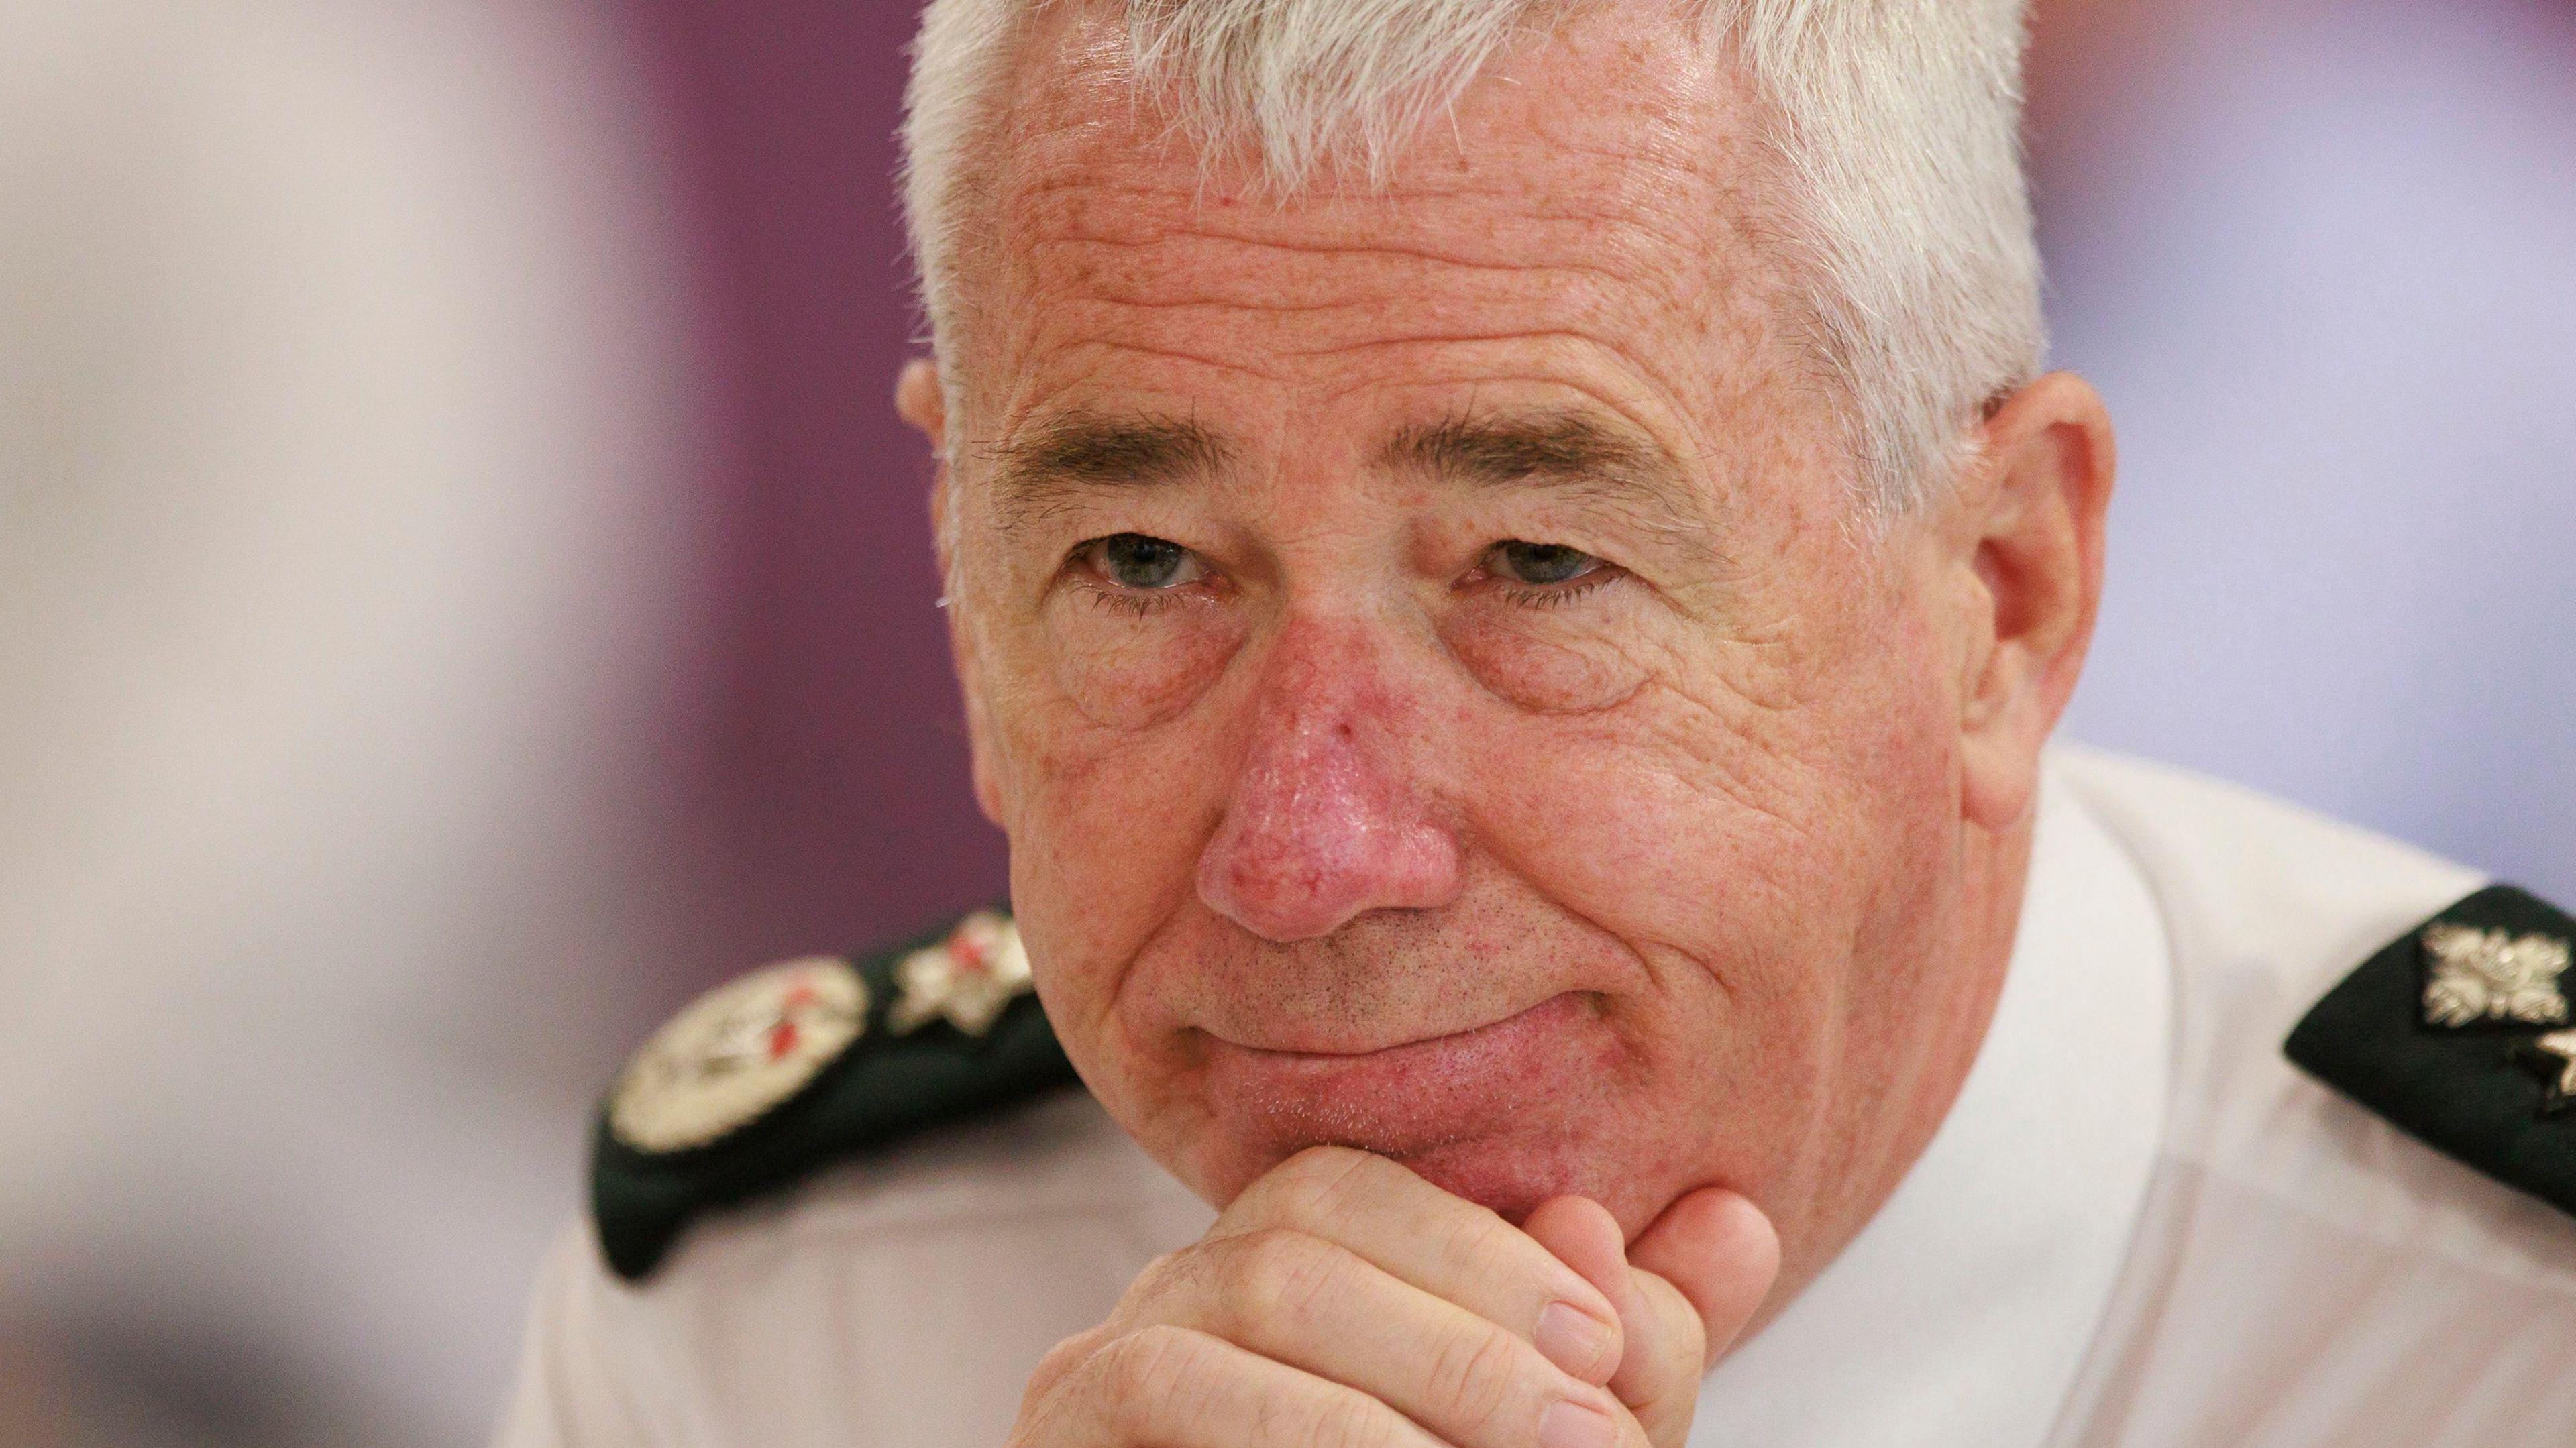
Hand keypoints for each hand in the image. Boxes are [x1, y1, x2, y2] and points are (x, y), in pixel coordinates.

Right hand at [1006, 1146, 1779, 1446]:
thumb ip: (1639, 1349)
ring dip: (1420, 1379)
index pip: (1380, 1183)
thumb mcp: (1549, 1445)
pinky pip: (1173, 1382)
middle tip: (1591, 1433)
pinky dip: (1312, 1430)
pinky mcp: (1067, 1412)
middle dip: (1475, 1319)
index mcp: (1301, 1259)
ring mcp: (1116, 1341)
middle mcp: (1196, 1276)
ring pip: (1264, 1286)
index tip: (1612, 1350)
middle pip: (1316, 1210)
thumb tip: (1739, 1220)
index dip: (1499, 1251)